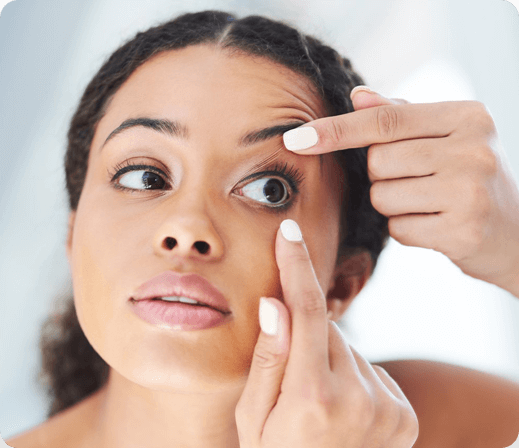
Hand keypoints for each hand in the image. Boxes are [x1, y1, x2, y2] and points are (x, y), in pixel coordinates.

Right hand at [235, 219, 418, 447]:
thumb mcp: (251, 418)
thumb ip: (267, 359)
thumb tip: (275, 303)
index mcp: (311, 398)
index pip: (306, 310)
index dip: (296, 266)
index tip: (291, 232)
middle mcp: (357, 399)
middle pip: (328, 329)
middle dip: (306, 337)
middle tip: (292, 383)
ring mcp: (387, 407)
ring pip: (348, 349)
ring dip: (328, 361)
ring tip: (317, 405)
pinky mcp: (404, 414)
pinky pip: (369, 369)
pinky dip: (352, 378)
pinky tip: (341, 412)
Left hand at [283, 87, 518, 296]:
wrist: (518, 234)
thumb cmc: (470, 180)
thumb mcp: (448, 138)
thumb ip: (401, 117)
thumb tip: (357, 96)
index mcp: (467, 116)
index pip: (385, 120)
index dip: (336, 130)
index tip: (296, 138)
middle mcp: (472, 148)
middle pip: (377, 162)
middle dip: (382, 176)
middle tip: (420, 182)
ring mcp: (469, 190)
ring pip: (382, 197)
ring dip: (393, 205)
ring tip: (430, 204)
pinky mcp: (463, 230)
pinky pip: (398, 229)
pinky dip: (407, 230)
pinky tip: (436, 226)